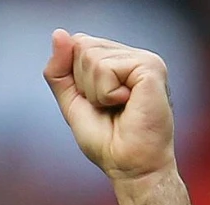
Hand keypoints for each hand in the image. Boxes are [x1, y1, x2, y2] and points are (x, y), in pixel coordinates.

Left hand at [44, 30, 174, 183]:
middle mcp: (133, 55)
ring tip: (118, 107)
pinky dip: (106, 94)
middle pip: (82, 46)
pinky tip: (127, 104)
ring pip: (92, 58)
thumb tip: (59, 33)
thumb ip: (60, 70)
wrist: (129, 166)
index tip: (95, 102)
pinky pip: (106, 69)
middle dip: (84, 84)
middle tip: (108, 107)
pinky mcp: (150, 66)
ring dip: (96, 92)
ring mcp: (144, 58)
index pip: (78, 44)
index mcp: (118, 60)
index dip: (75, 77)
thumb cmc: (107, 140)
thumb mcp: (72, 102)